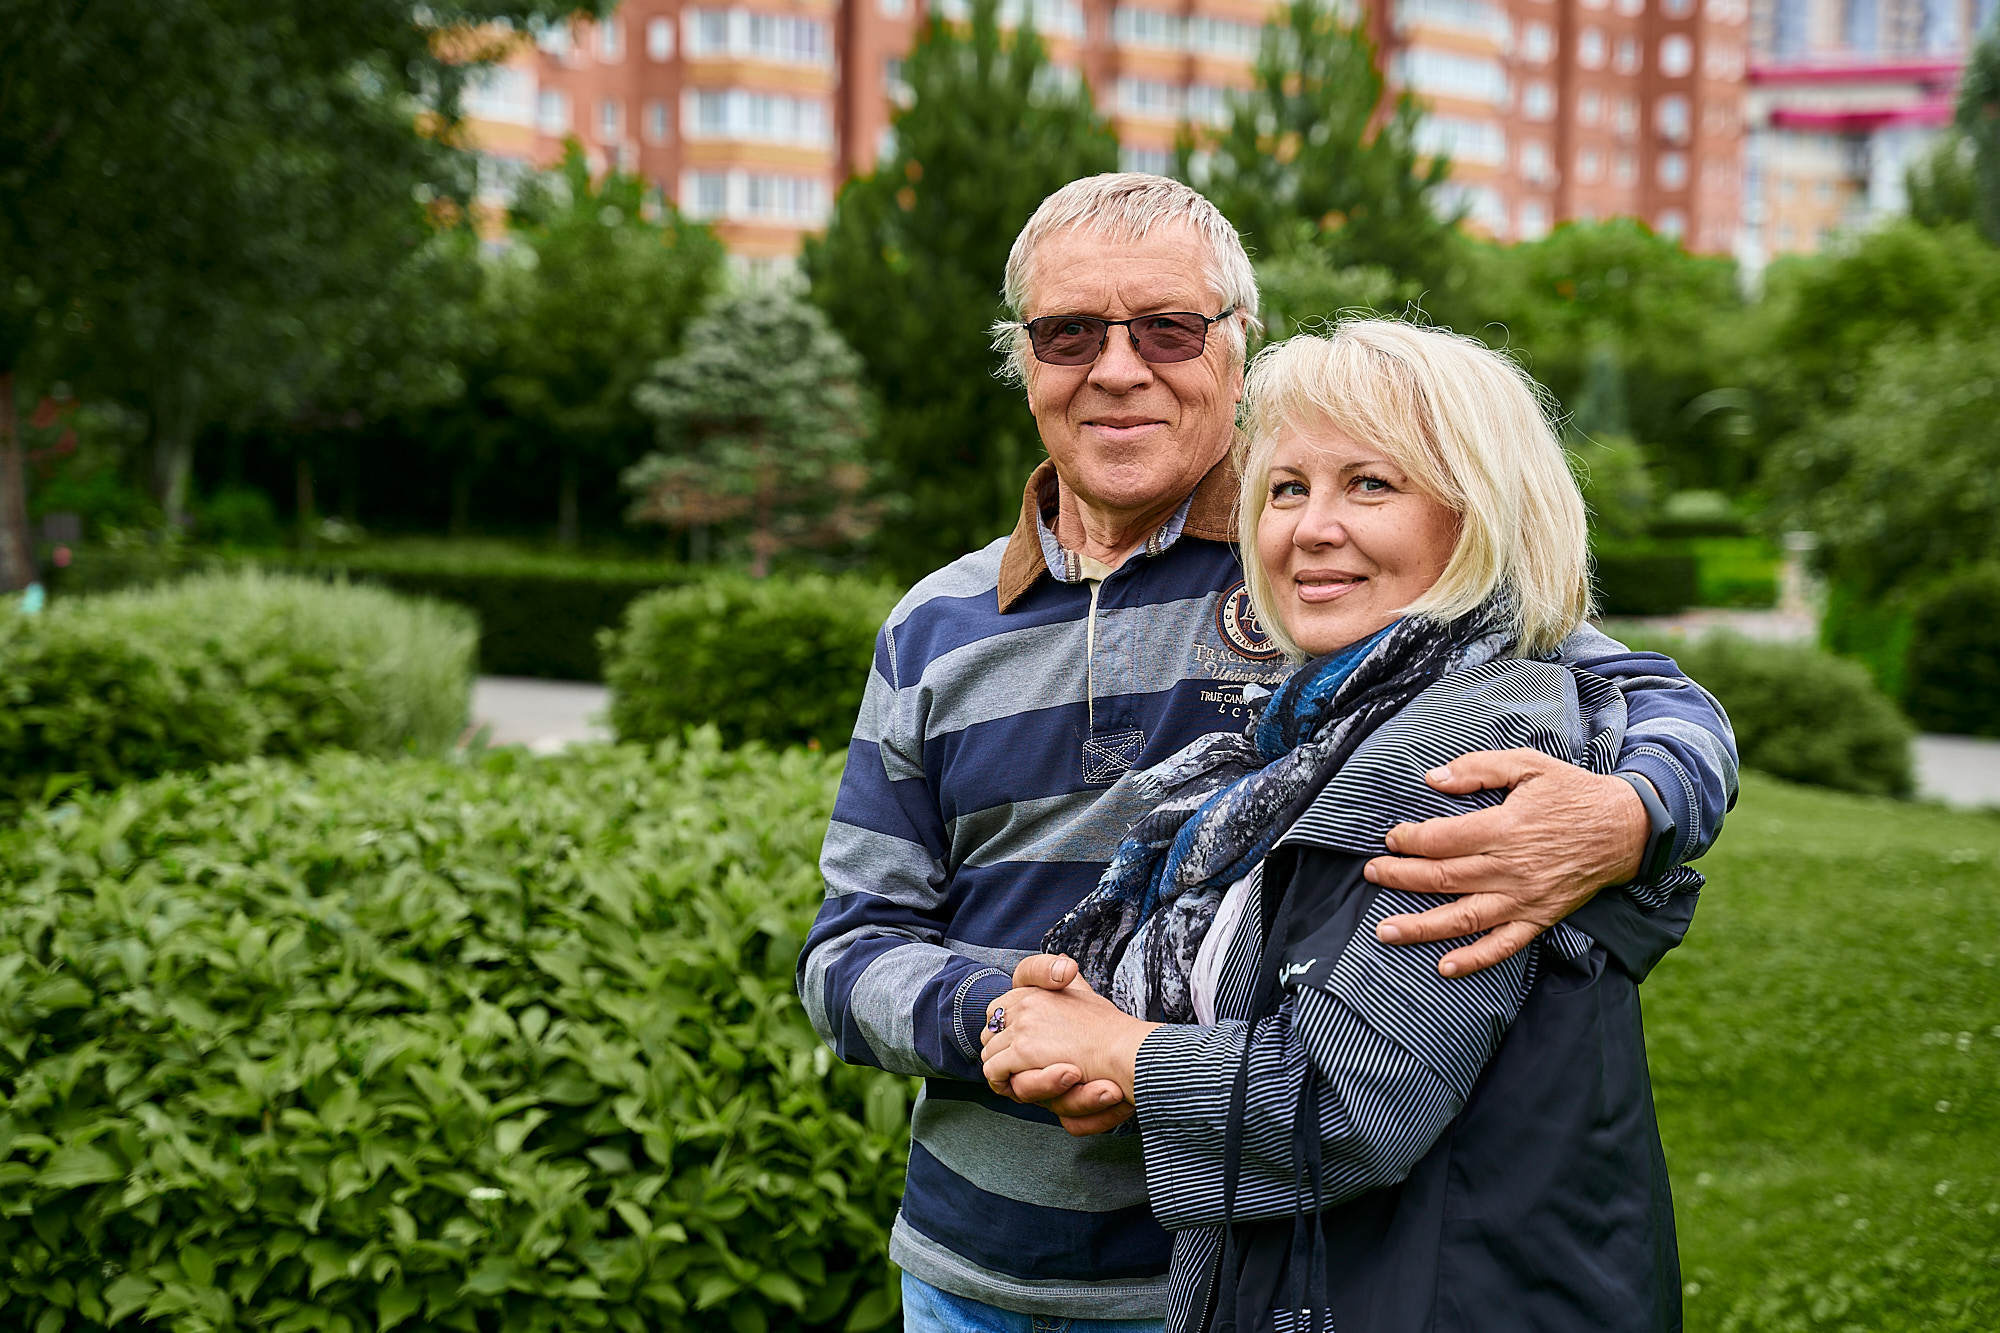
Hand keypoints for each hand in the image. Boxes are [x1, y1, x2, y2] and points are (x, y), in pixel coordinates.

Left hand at [981, 956, 1157, 1103]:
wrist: (1125, 1049)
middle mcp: (1026, 1003)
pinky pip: (995, 1072)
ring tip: (1020, 1080)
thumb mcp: (1086, 996)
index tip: (1016, 1047)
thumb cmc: (1111, 1031)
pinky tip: (1021, 1087)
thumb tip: (1065, 963)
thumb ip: (1070, 981)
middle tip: (1015, 1069)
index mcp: (1037, 989)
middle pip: (989, 1031)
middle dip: (999, 1051)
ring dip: (1002, 1070)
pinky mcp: (1024, 1051)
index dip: (1004, 1030)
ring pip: (990, 1053)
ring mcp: (1024, 1026)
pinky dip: (1004, 1083)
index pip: (999, 1007)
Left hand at [1362, 749, 1647, 978]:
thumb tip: (1433, 779)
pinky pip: (1503, 945)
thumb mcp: (1528, 765)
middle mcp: (1510, 868)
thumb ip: (1478, 769)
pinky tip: (1445, 967)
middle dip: (1399, 878)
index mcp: (1504, 827)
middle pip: (1442, 878)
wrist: (1626, 828)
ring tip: (1384, 931)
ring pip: (1463, 917)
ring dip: (1420, 927)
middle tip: (1370, 875)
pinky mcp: (1540, 918)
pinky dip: (1474, 959)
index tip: (1390, 839)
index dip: (1409, 840)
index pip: (1441, 839)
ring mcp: (1524, 898)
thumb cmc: (1573, 793)